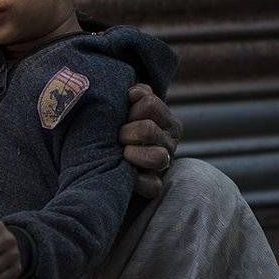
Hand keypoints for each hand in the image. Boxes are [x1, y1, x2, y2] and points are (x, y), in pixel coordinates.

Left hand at [120, 83, 182, 198]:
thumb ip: (137, 94)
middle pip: (147, 129)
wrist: (109, 160)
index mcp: (166, 120)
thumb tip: (134, 92)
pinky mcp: (155, 186)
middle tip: (118, 135)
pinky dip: (138, 182)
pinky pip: (152, 186)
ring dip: (132, 154)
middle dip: (126, 131)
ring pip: (157, 158)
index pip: (149, 103)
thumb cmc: (119, 128)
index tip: (124, 113)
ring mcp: (164, 164)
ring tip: (122, 152)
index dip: (130, 107)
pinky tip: (126, 174)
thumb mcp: (128, 108)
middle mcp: (169, 142)